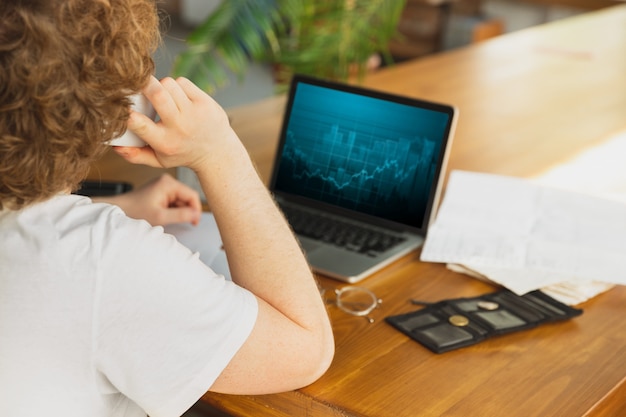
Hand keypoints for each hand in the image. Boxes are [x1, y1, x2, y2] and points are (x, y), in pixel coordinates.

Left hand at [94, 174, 201, 225]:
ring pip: (181, 200)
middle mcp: (167, 181)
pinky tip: (166, 216)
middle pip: (187, 197)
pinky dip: (173, 209)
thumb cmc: (134, 212)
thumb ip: (181, 215)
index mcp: (168, 183)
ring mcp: (164, 185)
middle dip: (187, 210)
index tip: (194, 222)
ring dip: (180, 211)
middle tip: (184, 223)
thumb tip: (197, 215)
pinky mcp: (160, 191)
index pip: (192, 195)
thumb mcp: (160, 216)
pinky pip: (174, 200)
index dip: (196, 209)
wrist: (118, 210)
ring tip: (170, 219)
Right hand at [111, 76, 240, 174]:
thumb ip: (135, 155)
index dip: (126, 110)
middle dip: (144, 84)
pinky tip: (178, 96)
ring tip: (163, 96)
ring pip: (169, 84)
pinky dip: (176, 85)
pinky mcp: (205, 102)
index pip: (139, 122)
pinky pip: (183, 82)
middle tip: (139, 85)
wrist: (218, 152)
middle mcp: (179, 127)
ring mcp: (194, 113)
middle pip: (158, 94)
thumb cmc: (183, 153)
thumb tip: (114, 146)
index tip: (122, 104)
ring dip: (161, 85)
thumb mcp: (159, 161)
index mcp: (164, 142)